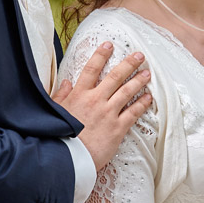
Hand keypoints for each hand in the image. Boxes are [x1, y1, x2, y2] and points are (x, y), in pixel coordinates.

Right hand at [51, 42, 151, 169]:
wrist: (67, 158)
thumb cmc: (59, 136)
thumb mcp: (55, 112)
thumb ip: (61, 96)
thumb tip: (66, 82)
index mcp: (79, 95)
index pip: (91, 69)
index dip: (101, 55)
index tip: (109, 44)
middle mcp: (95, 100)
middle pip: (115, 76)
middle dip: (129, 64)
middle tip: (140, 55)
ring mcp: (108, 113)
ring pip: (127, 91)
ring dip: (139, 80)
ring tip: (147, 73)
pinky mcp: (117, 128)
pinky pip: (133, 112)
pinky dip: (142, 104)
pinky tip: (149, 97)